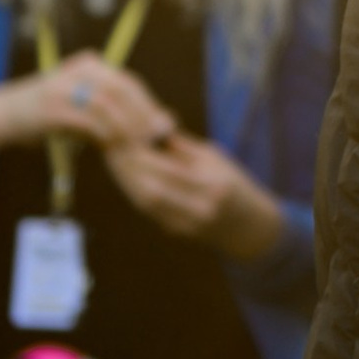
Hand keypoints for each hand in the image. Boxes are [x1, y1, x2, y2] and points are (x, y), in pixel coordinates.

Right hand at [0, 53, 169, 160]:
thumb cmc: (45, 116)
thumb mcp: (80, 107)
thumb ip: (112, 112)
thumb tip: (156, 124)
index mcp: (89, 64)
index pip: (128, 83)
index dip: (148, 105)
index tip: (163, 126)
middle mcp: (78, 70)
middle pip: (123, 91)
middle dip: (143, 115)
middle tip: (158, 137)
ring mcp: (64, 86)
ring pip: (108, 105)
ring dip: (127, 127)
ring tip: (139, 146)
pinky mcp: (52, 106)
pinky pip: (87, 120)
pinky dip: (105, 135)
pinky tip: (113, 149)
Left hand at [102, 131, 285, 259]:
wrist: (247, 227)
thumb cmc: (233, 183)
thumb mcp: (215, 159)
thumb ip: (183, 149)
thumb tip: (151, 128)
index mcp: (214, 186)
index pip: (171, 168)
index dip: (146, 151)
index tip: (128, 131)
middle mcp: (199, 209)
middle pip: (151, 186)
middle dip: (128, 162)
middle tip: (111, 140)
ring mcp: (185, 224)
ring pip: (144, 199)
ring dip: (125, 175)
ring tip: (113, 152)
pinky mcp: (174, 231)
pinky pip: (146, 207)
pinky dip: (132, 187)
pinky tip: (124, 171)